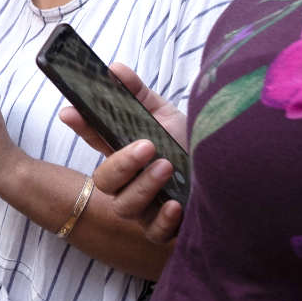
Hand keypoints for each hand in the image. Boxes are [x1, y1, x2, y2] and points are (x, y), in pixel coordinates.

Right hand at [59, 63, 187, 242]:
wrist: (230, 173)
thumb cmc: (190, 147)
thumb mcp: (165, 116)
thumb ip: (138, 94)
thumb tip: (115, 68)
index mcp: (124, 153)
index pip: (95, 139)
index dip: (80, 126)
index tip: (71, 112)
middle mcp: (128, 183)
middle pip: (104, 181)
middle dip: (121, 164)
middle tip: (148, 146)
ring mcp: (145, 209)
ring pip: (125, 206)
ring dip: (144, 186)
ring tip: (167, 167)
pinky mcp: (166, 230)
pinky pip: (154, 232)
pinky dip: (162, 220)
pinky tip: (175, 204)